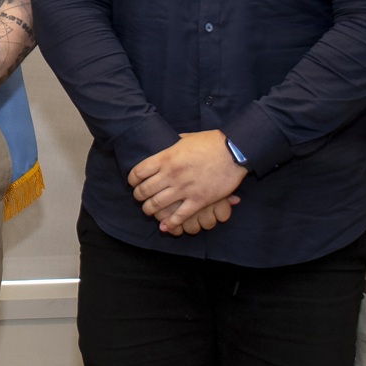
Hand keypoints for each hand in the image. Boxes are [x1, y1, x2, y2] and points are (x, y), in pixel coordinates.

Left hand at [129, 130, 246, 231]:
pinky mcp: (198, 200)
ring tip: (149, 211)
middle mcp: (171, 174)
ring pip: (158, 205)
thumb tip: (165, 144)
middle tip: (139, 198)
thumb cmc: (211, 142)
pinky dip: (170, 223)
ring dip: (150, 210)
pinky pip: (180, 216)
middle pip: (145, 190)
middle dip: (138, 196)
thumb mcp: (186, 139)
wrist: (233, 151)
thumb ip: (173, 145)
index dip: (132, 180)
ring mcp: (184, 189)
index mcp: (166, 158)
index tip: (132, 183)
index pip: (139, 172)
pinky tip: (165, 226)